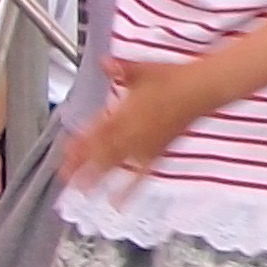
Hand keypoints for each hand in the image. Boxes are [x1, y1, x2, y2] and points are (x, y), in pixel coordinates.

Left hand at [62, 57, 211, 193]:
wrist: (202, 89)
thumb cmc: (175, 78)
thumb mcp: (144, 69)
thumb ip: (121, 69)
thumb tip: (104, 63)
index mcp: (127, 112)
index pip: (98, 131)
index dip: (81, 143)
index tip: (65, 153)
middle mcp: (134, 131)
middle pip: (104, 152)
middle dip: (83, 165)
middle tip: (65, 178)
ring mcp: (147, 144)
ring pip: (119, 164)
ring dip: (100, 179)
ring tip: (83, 193)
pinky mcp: (159, 152)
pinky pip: (143, 174)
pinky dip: (130, 190)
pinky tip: (119, 203)